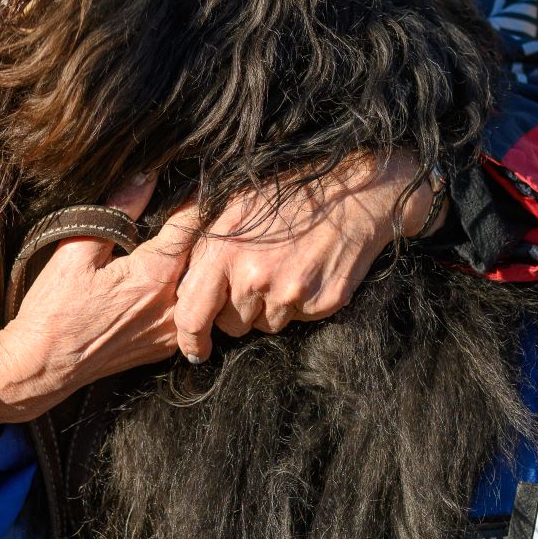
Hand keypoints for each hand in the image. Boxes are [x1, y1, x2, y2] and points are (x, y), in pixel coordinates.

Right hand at [0, 174, 200, 423]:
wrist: (43, 366)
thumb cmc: (53, 310)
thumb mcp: (75, 251)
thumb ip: (117, 212)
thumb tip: (145, 177)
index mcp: (153, 276)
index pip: (192, 225)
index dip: (194, 201)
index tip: (196, 187)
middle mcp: (171, 305)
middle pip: (204, 256)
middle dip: (200, 232)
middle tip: (196, 212)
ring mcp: (172, 331)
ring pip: (201, 286)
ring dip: (196, 265)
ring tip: (185, 247)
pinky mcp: (166, 347)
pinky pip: (189, 312)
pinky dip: (185, 293)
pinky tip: (168, 283)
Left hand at [170, 150, 442, 362]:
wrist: (357, 189)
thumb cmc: (291, 192)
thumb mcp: (236, 205)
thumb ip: (205, 245)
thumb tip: (180, 282)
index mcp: (223, 251)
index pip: (192, 315)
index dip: (191, 338)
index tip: (195, 349)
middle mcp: (254, 276)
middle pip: (232, 325)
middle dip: (239, 310)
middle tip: (258, 277)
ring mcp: (290, 292)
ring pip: (267, 324)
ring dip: (272, 307)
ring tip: (287, 267)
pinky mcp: (321, 303)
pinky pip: (299, 319)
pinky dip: (301, 303)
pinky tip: (309, 271)